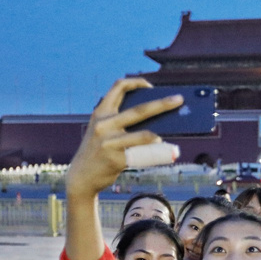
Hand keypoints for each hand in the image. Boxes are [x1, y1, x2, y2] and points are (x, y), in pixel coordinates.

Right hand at [65, 78, 182, 197]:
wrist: (81, 176)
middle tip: (179, 100)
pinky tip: (159, 153)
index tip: (150, 86)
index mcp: (100, 113)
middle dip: (162, 103)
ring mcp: (110, 142)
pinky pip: (142, 155)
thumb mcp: (101, 130)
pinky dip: (153, 153)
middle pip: (139, 110)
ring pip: (144, 135)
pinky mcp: (116, 159)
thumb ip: (117, 120)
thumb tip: (152, 116)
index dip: (136, 83)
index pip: (118, 87)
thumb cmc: (97, 151)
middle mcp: (104, 124)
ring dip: (159, 136)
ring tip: (166, 138)